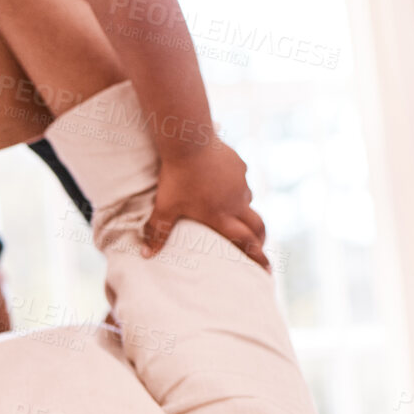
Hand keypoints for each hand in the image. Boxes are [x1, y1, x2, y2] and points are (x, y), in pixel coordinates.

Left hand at [144, 141, 269, 270]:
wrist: (189, 143)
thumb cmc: (176, 178)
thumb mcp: (165, 207)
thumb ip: (157, 231)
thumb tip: (145, 254)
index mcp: (221, 217)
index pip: (246, 243)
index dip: (258, 258)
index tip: (268, 270)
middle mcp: (236, 203)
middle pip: (258, 226)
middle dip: (261, 239)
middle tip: (260, 246)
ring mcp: (241, 183)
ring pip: (249, 201)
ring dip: (246, 211)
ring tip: (236, 213)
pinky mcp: (240, 166)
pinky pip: (241, 179)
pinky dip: (235, 186)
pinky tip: (223, 181)